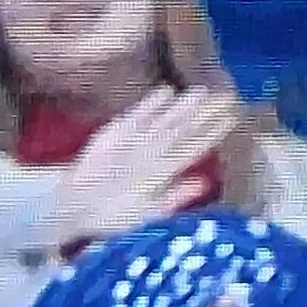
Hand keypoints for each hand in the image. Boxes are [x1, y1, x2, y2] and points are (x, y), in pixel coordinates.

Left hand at [56, 82, 235, 248]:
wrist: (72, 204)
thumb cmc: (113, 216)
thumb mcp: (148, 216)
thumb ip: (176, 196)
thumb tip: (205, 180)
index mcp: (161, 173)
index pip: (194, 147)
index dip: (215, 131)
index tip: (234, 116)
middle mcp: (150, 152)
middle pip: (183, 128)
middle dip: (208, 112)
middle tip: (228, 96)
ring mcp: (131, 139)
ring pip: (164, 118)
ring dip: (185, 104)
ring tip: (205, 90)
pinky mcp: (114, 131)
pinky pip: (137, 114)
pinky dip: (152, 101)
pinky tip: (168, 90)